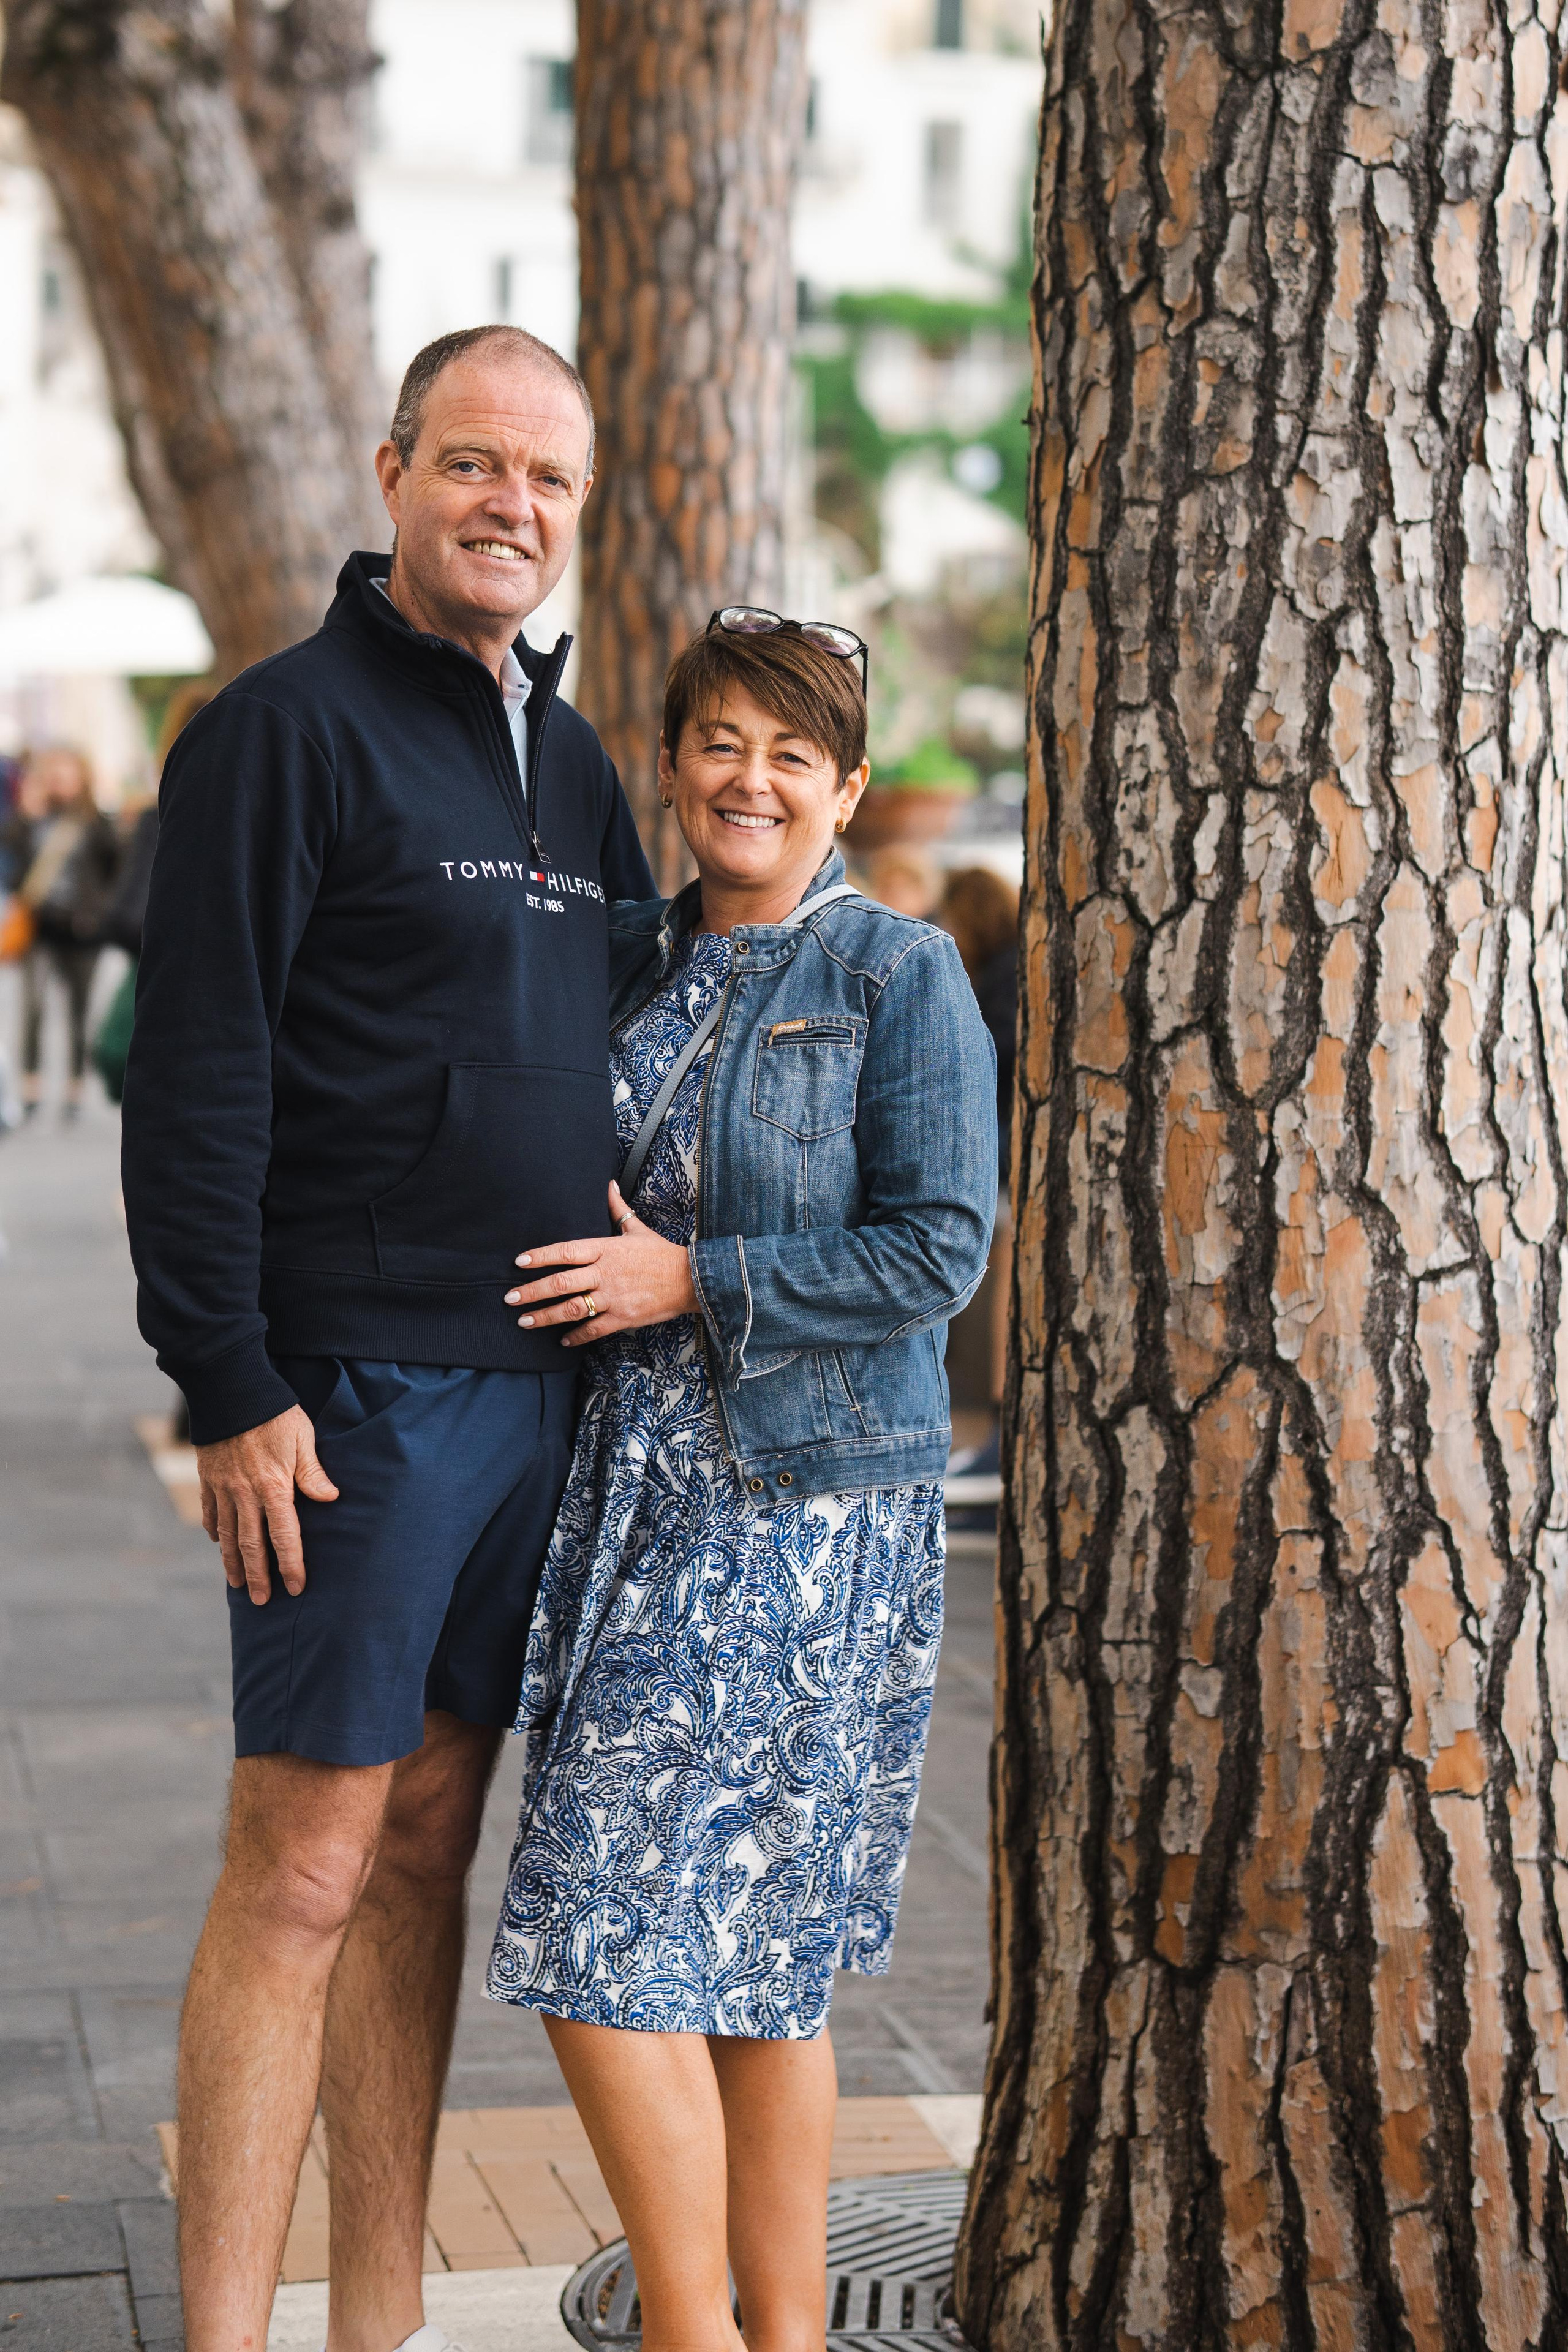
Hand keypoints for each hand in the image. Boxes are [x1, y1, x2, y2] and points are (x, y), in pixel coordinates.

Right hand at [196, 1405, 339, 1604]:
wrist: (230, 1392)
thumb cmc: (274, 1414)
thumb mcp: (303, 1438)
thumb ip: (314, 1472)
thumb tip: (331, 1499)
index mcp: (274, 1488)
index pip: (284, 1537)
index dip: (291, 1565)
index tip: (295, 1587)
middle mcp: (245, 1495)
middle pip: (252, 1546)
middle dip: (258, 1576)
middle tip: (261, 1601)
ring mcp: (223, 1489)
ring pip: (227, 1535)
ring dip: (233, 1563)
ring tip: (237, 1584)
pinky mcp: (207, 1479)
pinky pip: (209, 1512)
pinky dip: (212, 1531)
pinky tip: (216, 1543)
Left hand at [505, 1181, 697, 1346]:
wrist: (691, 1279)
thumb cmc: (661, 1254)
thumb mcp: (638, 1229)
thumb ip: (618, 1208)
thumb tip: (608, 1185)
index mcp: (606, 1249)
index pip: (566, 1251)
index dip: (540, 1256)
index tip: (519, 1262)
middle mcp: (606, 1273)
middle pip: (561, 1283)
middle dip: (532, 1292)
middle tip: (509, 1299)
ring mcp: (614, 1297)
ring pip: (572, 1309)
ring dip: (545, 1316)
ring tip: (524, 1322)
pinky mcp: (624, 1317)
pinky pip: (594, 1329)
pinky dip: (576, 1336)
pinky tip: (562, 1340)